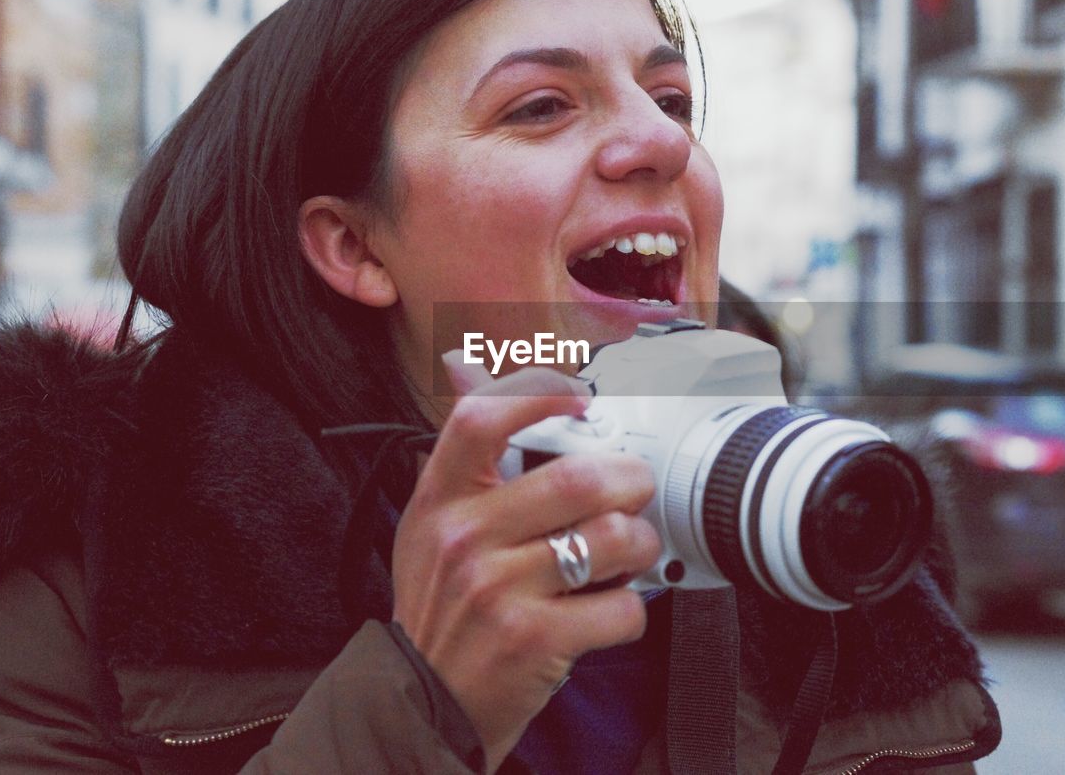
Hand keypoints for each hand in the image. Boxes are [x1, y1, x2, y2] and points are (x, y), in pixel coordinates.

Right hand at [390, 352, 661, 771]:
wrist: (423, 701)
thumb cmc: (442, 608)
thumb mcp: (430, 526)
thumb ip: (462, 458)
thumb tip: (465, 364)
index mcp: (439, 502)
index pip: (481, 419)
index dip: (539, 394)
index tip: (580, 396)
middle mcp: (464, 539)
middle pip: (578, 478)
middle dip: (631, 480)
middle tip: (636, 490)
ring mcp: (498, 591)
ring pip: (612, 539)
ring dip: (640, 545)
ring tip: (630, 553)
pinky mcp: (534, 640)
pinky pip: (622, 608)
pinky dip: (632, 609)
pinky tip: (611, 609)